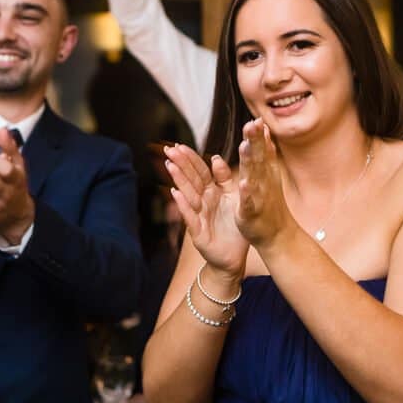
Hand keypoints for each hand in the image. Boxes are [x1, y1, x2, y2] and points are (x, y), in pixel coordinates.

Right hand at [165, 143, 248, 276]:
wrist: (234, 257)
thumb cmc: (233, 227)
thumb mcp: (233, 198)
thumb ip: (225, 179)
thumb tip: (215, 157)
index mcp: (212, 193)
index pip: (200, 172)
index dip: (190, 159)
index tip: (179, 145)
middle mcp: (203, 202)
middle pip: (191, 180)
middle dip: (180, 165)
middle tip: (168, 149)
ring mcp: (198, 216)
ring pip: (188, 195)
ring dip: (179, 180)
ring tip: (170, 165)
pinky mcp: (198, 232)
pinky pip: (190, 217)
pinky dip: (183, 205)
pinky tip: (175, 193)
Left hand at [236, 119, 295, 249]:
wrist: (279, 235)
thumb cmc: (271, 204)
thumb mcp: (269, 175)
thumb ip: (266, 153)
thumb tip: (265, 131)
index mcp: (265, 173)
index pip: (261, 150)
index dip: (258, 135)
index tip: (256, 118)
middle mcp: (264, 182)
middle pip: (258, 159)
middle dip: (254, 142)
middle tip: (251, 124)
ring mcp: (259, 197)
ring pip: (254, 177)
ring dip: (250, 162)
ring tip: (245, 146)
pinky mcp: (251, 213)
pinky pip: (249, 202)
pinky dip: (247, 193)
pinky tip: (244, 183)